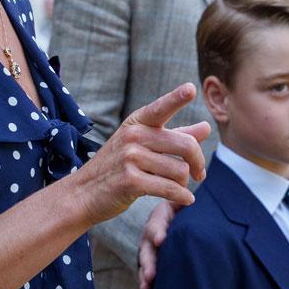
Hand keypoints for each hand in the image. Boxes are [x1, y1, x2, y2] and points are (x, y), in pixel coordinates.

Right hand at [72, 83, 209, 225]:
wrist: (83, 194)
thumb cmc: (116, 168)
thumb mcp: (141, 145)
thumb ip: (175, 135)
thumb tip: (206, 127)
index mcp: (137, 123)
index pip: (161, 108)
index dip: (177, 98)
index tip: (191, 89)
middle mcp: (133, 136)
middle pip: (185, 144)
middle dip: (198, 162)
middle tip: (199, 173)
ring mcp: (131, 158)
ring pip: (180, 170)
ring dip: (184, 183)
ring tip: (177, 187)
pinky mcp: (131, 181)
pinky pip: (170, 188)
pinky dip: (182, 196)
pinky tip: (186, 199)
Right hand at [137, 198, 179, 288]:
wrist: (184, 219)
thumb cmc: (187, 209)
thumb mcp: (185, 203)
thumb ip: (186, 203)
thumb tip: (197, 198)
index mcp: (160, 217)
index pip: (156, 224)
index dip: (158, 231)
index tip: (160, 240)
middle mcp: (152, 235)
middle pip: (148, 249)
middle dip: (149, 263)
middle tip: (150, 275)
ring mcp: (150, 251)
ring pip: (145, 265)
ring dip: (145, 278)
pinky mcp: (153, 265)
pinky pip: (148, 278)